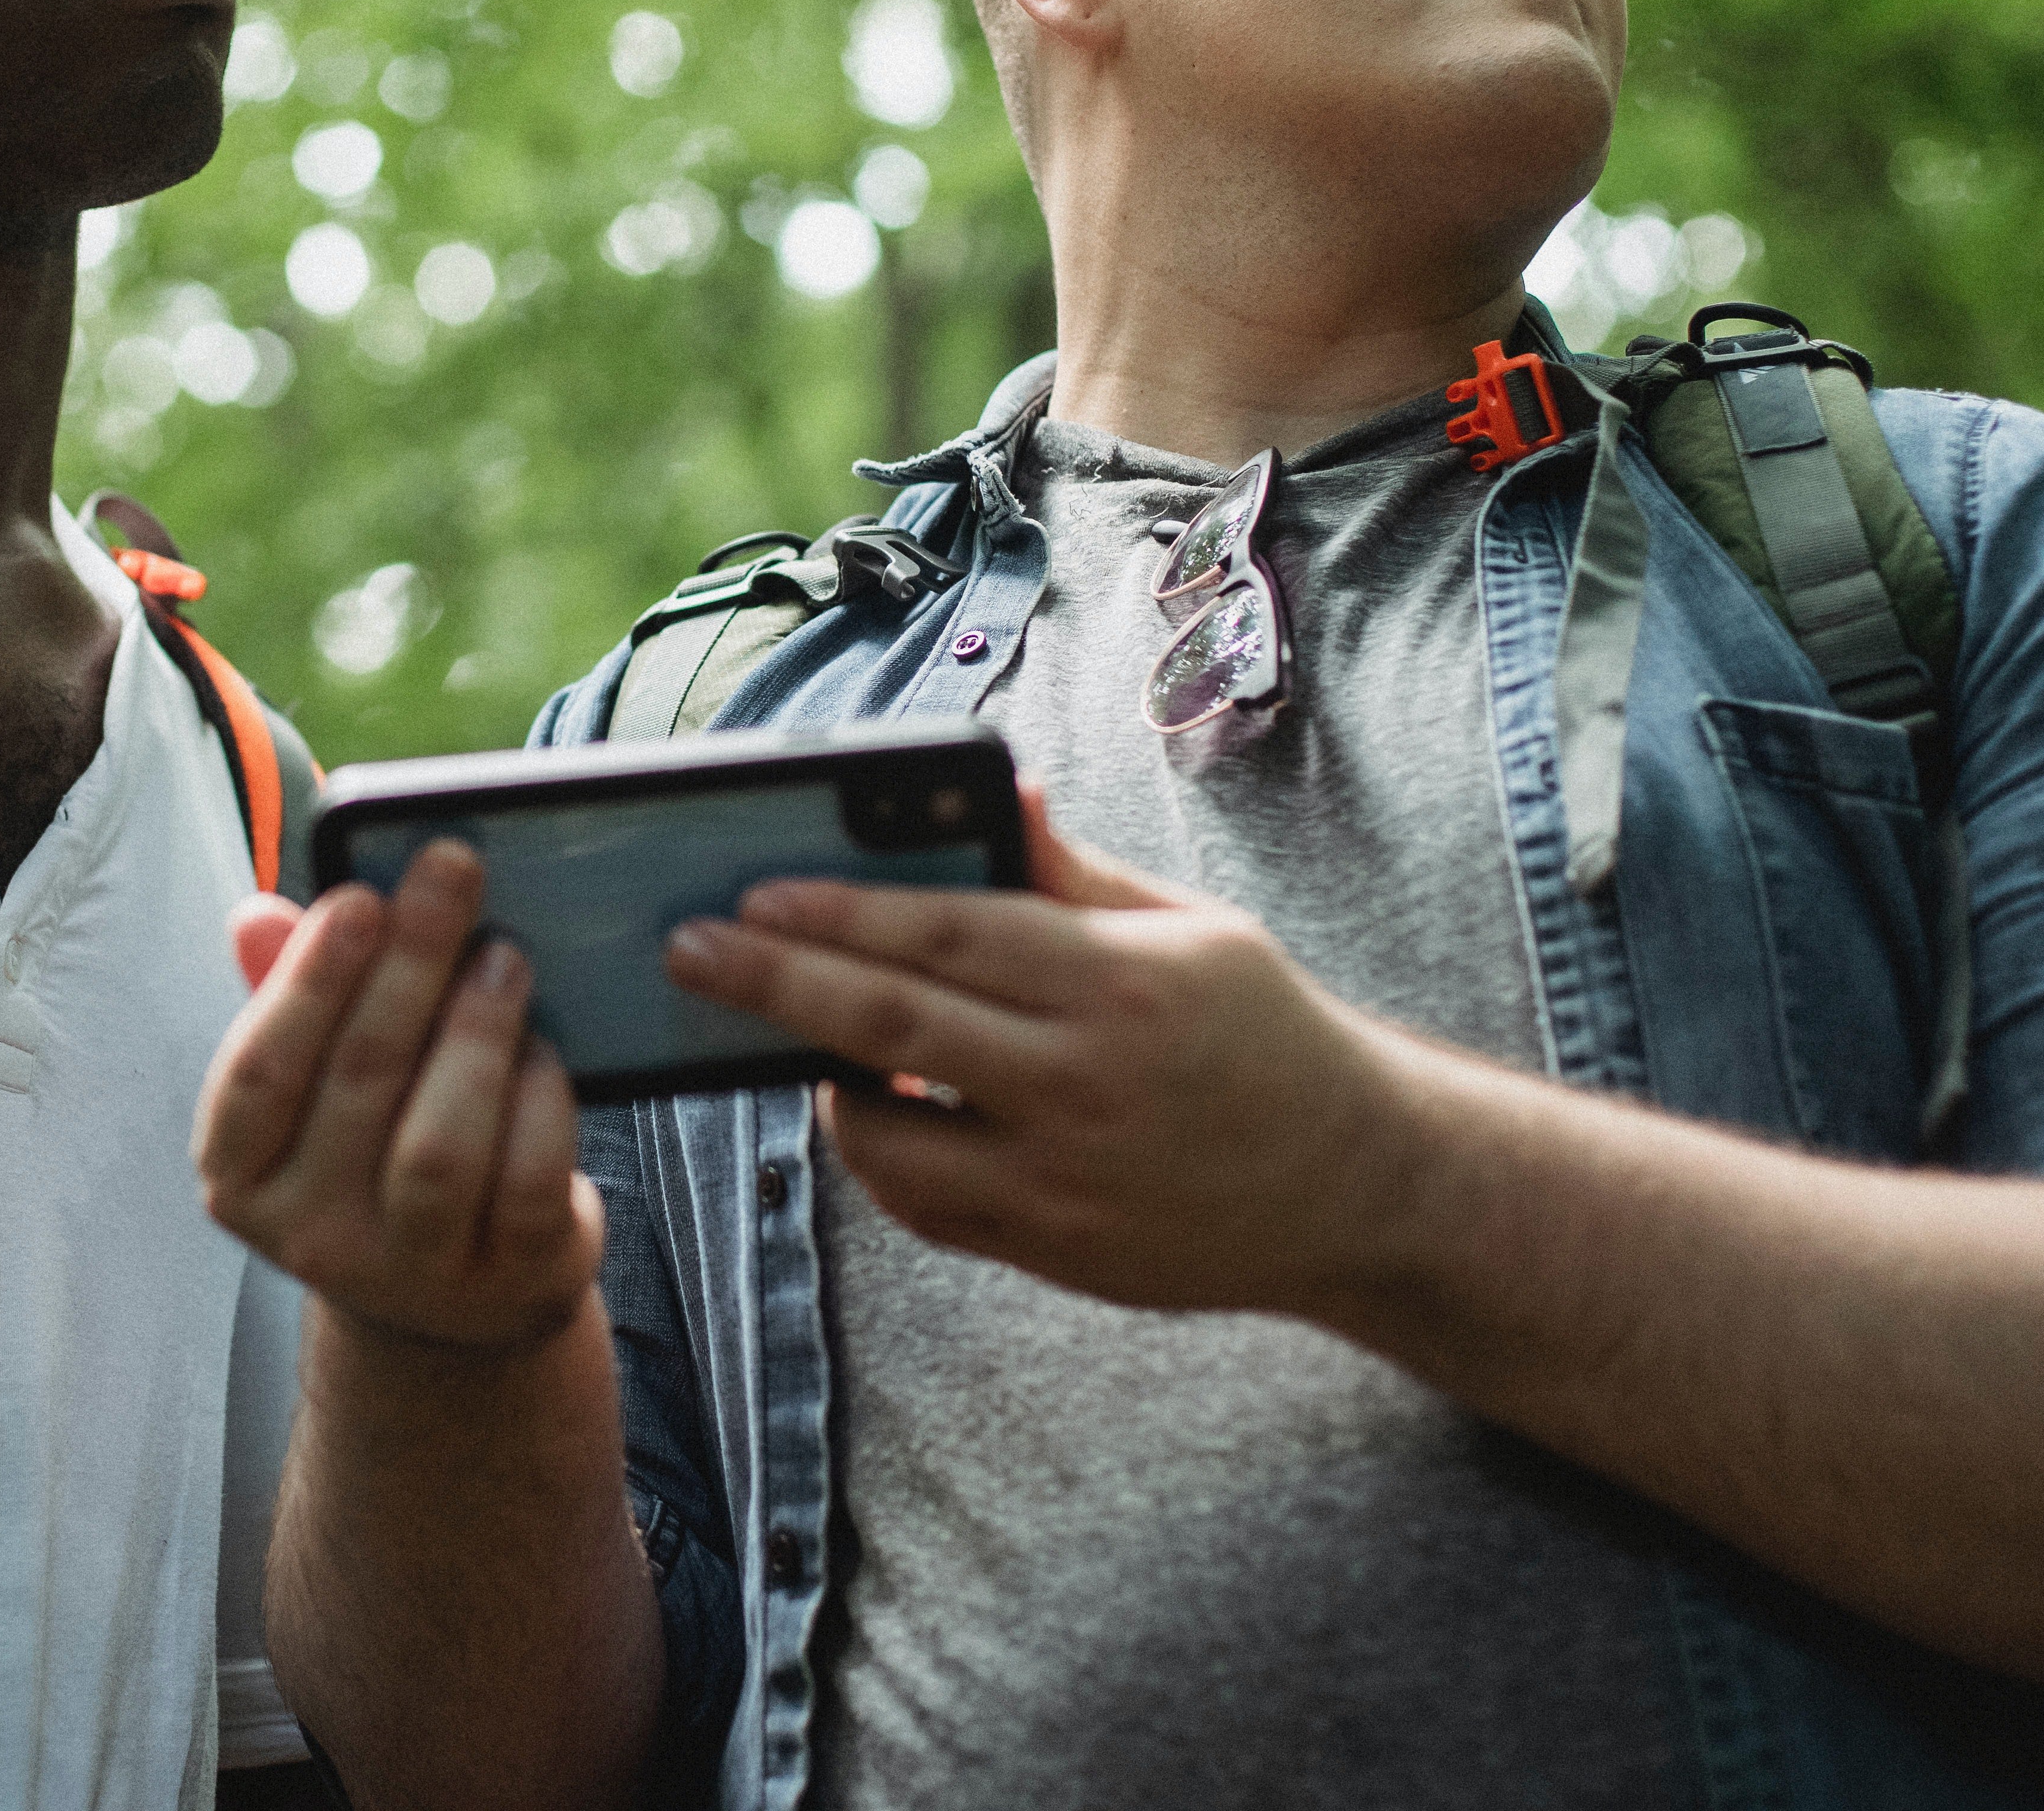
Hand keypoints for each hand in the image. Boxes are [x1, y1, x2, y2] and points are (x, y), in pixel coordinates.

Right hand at [197, 842, 604, 1353]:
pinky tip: (544, 1047)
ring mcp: (412, 1270)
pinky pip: (528, 1181)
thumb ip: (287, 996)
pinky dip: (540, 1100)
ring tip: (505, 958)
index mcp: (242, 1175)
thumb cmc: (377, 1147)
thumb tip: (256, 915)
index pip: (258, 1074)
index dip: (308, 981)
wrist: (459, 1293)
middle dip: (410, 965)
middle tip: (454, 875)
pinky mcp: (508, 1277)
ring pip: (440, 1146)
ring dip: (477, 1032)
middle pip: (358, 1084)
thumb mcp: (320, 1085)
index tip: (360, 897)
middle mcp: (312, 1235)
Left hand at [662, 785, 1419, 1315]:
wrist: (1354, 1183)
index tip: (752, 894)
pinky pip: (925, 1206)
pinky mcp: (1057, 1252)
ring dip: (822, 1083)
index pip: (944, 932)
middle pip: (891, 1025)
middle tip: (689, 951)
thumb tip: (1004, 792)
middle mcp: (1087, 1081)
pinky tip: (871, 1111)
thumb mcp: (1190, 927)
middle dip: (773, 983)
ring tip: (795, 1040)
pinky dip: (878, 1157)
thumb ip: (1074, 875)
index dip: (837, 912)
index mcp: (1119, 981)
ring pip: (888, 1136)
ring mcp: (1067, 1179)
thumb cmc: (1259, 1032)